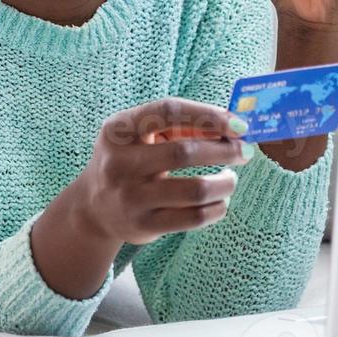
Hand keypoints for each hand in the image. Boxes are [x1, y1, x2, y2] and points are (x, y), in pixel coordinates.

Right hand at [69, 97, 252, 245]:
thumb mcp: (141, 134)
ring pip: (195, 189)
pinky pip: (193, 217)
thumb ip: (181, 126)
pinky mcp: (144, 226)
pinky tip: (220, 201)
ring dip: (225, 183)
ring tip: (230, 179)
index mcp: (119, 129)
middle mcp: (120, 162)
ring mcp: (131, 197)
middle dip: (224, 151)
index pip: (167, 111)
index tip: (238, 124)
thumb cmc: (130, 159)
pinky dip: (217, 208)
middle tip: (244, 151)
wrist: (93, 206)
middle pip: (184, 152)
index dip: (207, 114)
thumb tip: (232, 127)